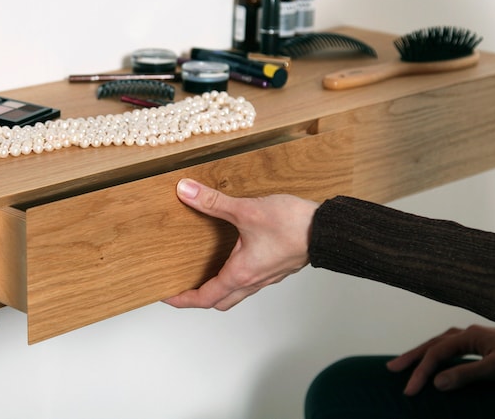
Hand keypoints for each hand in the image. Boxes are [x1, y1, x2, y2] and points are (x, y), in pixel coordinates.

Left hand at [164, 178, 317, 309]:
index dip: (182, 299)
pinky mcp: (276, 267)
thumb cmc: (293, 225)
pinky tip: (233, 256)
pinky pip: (250, 281)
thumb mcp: (247, 210)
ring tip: (204, 272)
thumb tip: (186, 192)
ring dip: (218, 288)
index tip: (166, 295)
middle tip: (182, 288)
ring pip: (236, 293)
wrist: (328, 231)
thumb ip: (214, 202)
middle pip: (220, 301)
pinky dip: (235, 277)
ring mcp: (267, 276)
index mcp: (241, 273)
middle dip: (198, 298)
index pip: (205, 298)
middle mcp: (253, 281)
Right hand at [387, 325, 494, 395]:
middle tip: (390, 368)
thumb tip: (436, 383)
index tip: (409, 391)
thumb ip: (466, 374)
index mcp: (469, 335)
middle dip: (412, 356)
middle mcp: (470, 332)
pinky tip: (439, 360)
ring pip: (442, 343)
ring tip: (407, 362)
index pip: (437, 354)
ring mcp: (477, 337)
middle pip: (433, 343)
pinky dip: (440, 353)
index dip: (420, 372)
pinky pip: (453, 347)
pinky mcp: (485, 345)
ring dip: (424, 353)